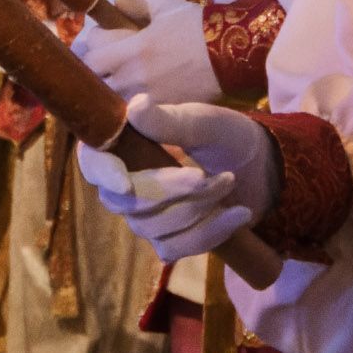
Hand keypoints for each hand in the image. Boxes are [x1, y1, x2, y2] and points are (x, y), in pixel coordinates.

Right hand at [76, 94, 276, 259]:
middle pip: (129, 201)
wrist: (259, 169)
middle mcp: (124, 185)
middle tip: (217, 175)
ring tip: (230, 181)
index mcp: (125, 146)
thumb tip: (135, 105)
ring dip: (200, 206)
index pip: (92, 162)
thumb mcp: (205, 124)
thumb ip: (170, 120)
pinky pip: (175, 247)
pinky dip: (211, 232)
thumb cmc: (225, 137)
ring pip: (155, 227)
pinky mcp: (166, 240)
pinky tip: (239, 214)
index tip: (127, 183)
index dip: (103, 173)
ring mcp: (143, 217)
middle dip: (175, 191)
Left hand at [78, 1, 220, 106]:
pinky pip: (132, 116)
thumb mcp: (167, 4)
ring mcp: (146, 102)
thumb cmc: (198, 28)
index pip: (89, 56)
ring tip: (124, 79)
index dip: (94, 45)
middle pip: (95, 81)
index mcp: (131, 51)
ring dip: (111, 88)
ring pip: (110, 100)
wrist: (232, 55)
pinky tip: (138, 96)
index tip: (105, 39)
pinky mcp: (160, 115)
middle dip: (98, 69)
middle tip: (110, 60)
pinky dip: (129, 106)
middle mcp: (133, 80)